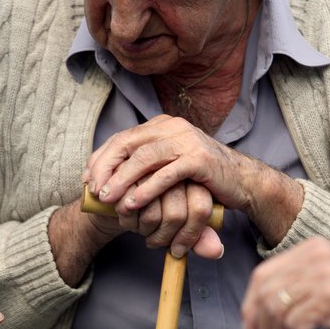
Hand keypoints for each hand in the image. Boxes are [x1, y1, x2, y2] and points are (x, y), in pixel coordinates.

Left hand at [83, 114, 302, 249]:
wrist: (242, 180)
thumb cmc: (199, 176)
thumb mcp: (168, 163)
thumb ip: (143, 163)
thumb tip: (105, 176)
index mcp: (161, 125)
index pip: (122, 137)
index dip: (100, 158)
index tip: (87, 179)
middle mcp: (172, 127)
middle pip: (127, 144)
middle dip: (106, 168)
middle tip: (94, 190)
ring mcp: (186, 140)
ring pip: (144, 158)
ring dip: (122, 180)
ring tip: (108, 199)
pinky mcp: (199, 159)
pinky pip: (166, 175)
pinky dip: (146, 190)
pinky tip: (133, 204)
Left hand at [241, 237, 329, 328]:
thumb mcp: (329, 277)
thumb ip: (297, 281)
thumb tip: (260, 303)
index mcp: (311, 248)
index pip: (264, 272)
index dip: (250, 300)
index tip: (247, 321)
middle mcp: (315, 255)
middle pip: (265, 289)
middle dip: (256, 318)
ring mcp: (325, 273)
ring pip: (276, 306)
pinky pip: (295, 320)